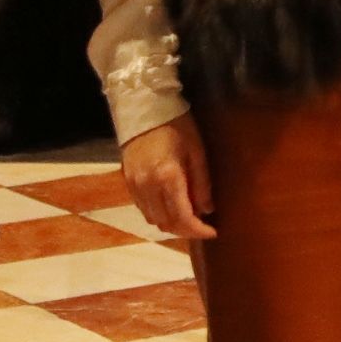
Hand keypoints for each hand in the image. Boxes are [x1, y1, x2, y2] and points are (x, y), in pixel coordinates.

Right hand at [121, 114, 216, 242]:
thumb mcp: (197, 152)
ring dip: (171, 224)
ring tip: (189, 218)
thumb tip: (207, 210)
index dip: (198, 230)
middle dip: (186, 230)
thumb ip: (202, 184)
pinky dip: (158, 214)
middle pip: (166, 223)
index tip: (213, 232)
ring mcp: (134, 185)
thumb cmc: (177, 126)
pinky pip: (143, 209)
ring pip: (152, 219)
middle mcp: (147, 186)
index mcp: (167, 177)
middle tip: (203, 227)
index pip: (182, 217)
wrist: (145, 109)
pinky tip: (171, 207)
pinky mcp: (127, 182)